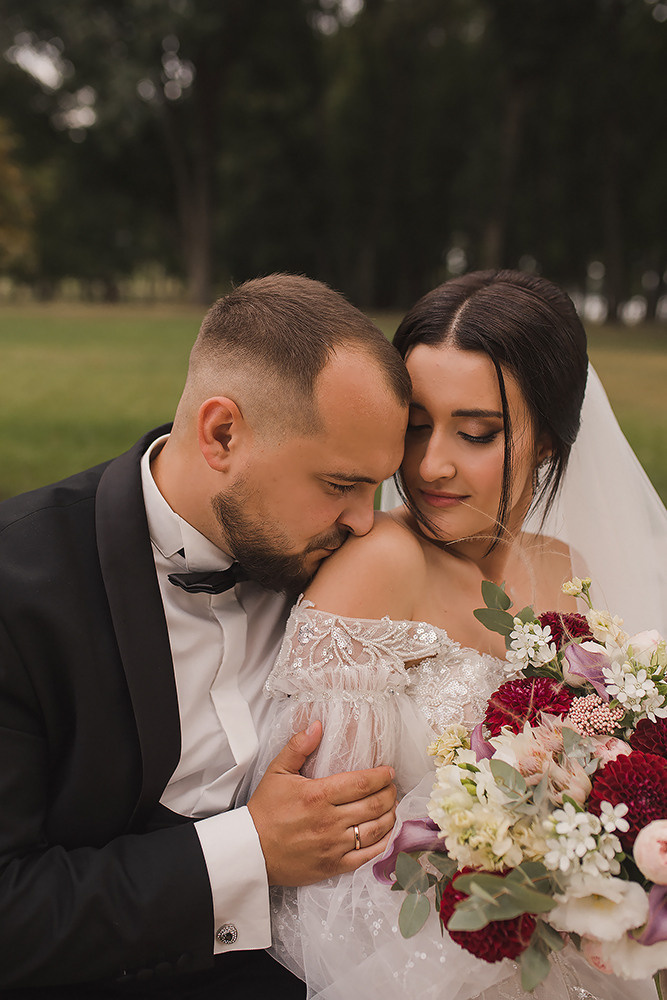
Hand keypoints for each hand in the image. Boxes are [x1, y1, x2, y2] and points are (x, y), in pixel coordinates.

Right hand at [247, 720, 396, 886]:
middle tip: (392, 787)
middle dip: (389, 794)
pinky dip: (383, 844)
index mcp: (317, 795)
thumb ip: (298, 747)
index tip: (388, 772)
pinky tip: (386, 833)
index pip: (361, 783)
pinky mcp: (334, 866)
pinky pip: (368, 856)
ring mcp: (333, 845)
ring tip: (391, 807)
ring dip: (389, 816)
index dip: (380, 777)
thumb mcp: (277, 772)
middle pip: (373, 805)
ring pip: (375, 830)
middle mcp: (329, 821)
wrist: (251, 851)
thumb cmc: (265, 811)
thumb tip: (317, 725)